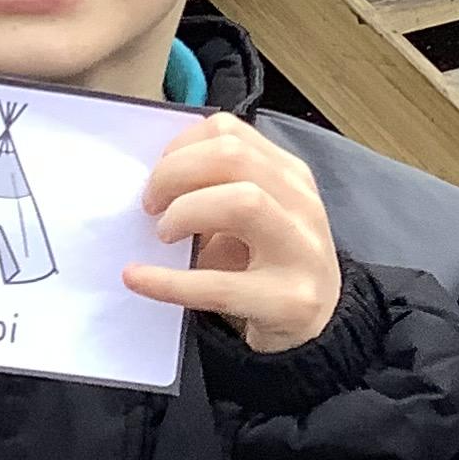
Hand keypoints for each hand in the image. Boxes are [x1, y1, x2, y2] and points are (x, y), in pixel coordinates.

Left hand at [125, 113, 342, 354]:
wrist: (321, 327)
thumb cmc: (272, 267)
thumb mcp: (255, 217)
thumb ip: (216, 190)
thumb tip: (151, 183)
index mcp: (289, 175)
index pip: (229, 132)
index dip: (180, 147)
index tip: (157, 173)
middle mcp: (301, 204)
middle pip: (233, 157)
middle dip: (175, 173)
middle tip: (150, 205)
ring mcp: (300, 251)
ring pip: (243, 202)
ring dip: (186, 212)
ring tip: (164, 235)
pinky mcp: (288, 301)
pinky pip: (218, 286)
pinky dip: (166, 281)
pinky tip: (137, 278)